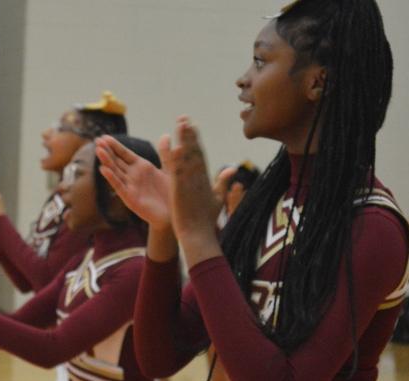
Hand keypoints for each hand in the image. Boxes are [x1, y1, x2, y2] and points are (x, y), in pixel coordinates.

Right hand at [95, 135, 173, 228]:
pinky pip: (119, 187)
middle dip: (107, 151)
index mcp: (141, 167)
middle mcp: (133, 175)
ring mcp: (130, 186)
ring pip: (115, 171)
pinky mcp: (130, 198)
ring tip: (98, 150)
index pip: (125, 153)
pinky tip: (104, 169)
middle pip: (117, 161)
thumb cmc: (171, 193)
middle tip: (96, 140)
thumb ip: (166, 154)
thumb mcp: (170, 170)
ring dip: (107, 161)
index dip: (115, 145)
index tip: (105, 136)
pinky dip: (112, 178)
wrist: (174, 214)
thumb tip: (165, 135)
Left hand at [165, 117, 221, 253]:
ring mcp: (190, 184)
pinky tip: (175, 146)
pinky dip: (177, 159)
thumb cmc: (207, 220)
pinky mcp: (181, 191)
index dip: (195, 139)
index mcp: (206, 179)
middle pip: (194, 152)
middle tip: (184, 118)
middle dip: (189, 134)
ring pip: (187, 158)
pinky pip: (179, 172)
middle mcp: (199, 178)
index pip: (200, 155)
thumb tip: (233, 168)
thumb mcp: (218, 199)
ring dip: (183, 140)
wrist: (199, 236)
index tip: (192, 125)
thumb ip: (224, 182)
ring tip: (180, 124)